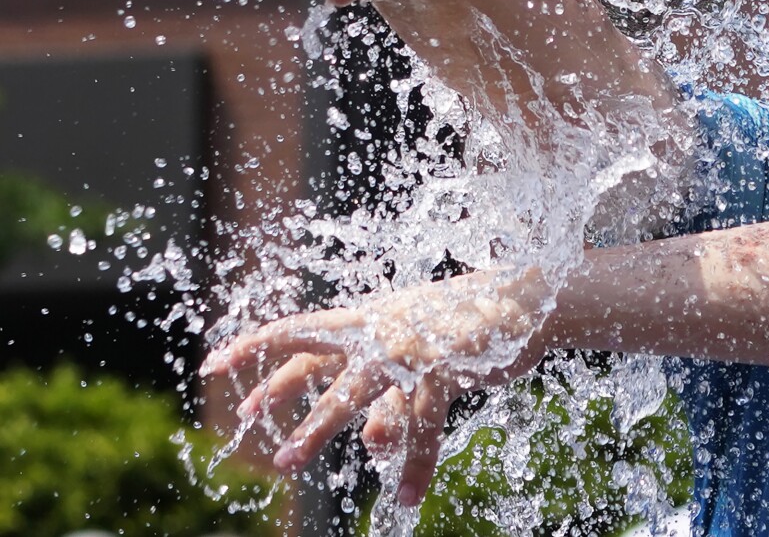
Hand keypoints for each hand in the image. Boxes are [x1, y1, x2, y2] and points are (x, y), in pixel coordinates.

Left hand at [202, 271, 550, 506]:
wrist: (526, 301)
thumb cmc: (467, 328)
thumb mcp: (418, 363)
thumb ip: (389, 400)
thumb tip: (371, 444)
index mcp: (369, 320)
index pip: (302, 331)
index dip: (257, 347)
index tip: (213, 364)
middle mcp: (381, 329)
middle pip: (317, 358)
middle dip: (279, 393)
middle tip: (243, 418)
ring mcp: (410, 345)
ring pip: (354, 390)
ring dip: (318, 427)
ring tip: (290, 460)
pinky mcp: (444, 364)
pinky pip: (422, 422)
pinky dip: (417, 462)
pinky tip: (409, 497)